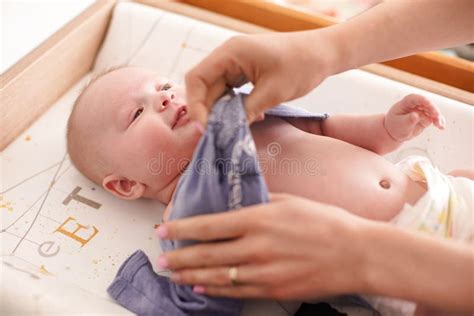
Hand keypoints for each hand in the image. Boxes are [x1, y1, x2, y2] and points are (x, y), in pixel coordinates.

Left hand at [155, 193, 370, 299]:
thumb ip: (258, 203)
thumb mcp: (289, 201)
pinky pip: (236, 292)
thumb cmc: (325, 221)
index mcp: (258, 219)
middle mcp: (255, 247)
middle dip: (179, 257)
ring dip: (191, 276)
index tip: (163, 230)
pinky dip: (215, 290)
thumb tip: (235, 206)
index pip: (208, 225)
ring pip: (216, 277)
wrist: (355, 253)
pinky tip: (202, 288)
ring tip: (174, 274)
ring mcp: (263, 272)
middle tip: (162, 258)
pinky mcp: (273, 290)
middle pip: (206, 254)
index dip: (181, 229)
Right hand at [185, 30, 340, 124]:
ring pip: (216, 91)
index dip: (195, 105)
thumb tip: (226, 129)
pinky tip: (245, 118)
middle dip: (207, 111)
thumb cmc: (301, 66)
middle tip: (213, 135)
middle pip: (203, 86)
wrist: (323, 54)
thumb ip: (246, 111)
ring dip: (220, 111)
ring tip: (228, 130)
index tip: (204, 128)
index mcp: (230, 53)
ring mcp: (235, 63)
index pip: (197, 79)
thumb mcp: (273, 92)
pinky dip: (232, 106)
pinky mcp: (244, 71)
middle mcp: (228, 55)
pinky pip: (229, 91)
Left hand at [384, 94, 444, 141]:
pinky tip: (441, 127)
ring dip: (437, 117)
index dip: (422, 99)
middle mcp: (416, 105)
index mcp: (405, 103)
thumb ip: (408, 120)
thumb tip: (416, 115)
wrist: (396, 132)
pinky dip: (439, 122)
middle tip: (436, 116)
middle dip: (433, 109)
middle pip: (426, 104)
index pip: (414, 98)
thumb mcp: (400, 124)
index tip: (428, 103)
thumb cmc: (395, 126)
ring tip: (439, 125)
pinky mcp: (427, 118)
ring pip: (432, 111)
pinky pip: (435, 118)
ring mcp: (422, 111)